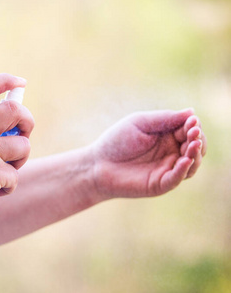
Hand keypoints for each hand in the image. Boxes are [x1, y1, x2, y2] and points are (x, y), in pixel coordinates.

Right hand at [0, 74, 33, 220]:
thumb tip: (12, 120)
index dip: (5, 80)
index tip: (21, 83)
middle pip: (15, 110)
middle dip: (28, 120)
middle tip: (24, 133)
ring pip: (24, 146)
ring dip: (20, 161)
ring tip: (5, 171)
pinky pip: (16, 177)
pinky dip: (9, 187)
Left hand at [90, 109, 205, 199]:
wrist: (97, 164)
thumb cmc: (117, 141)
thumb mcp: (140, 123)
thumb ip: (165, 118)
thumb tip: (192, 111)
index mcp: (167, 135)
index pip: (189, 129)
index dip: (193, 126)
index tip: (192, 121)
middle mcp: (171, 152)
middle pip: (196, 146)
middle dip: (197, 139)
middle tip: (193, 133)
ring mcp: (167, 169)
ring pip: (192, 163)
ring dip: (196, 154)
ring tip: (192, 144)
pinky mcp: (160, 184)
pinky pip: (177, 178)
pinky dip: (184, 169)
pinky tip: (185, 160)